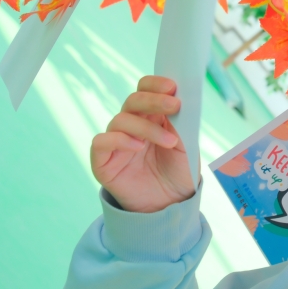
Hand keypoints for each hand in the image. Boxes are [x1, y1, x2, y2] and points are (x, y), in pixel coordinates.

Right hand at [90, 76, 194, 212]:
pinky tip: (138, 147)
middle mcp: (131, 125)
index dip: (155, 84)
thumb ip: (179, 120)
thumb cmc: (179, 171)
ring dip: (147, 128)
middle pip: (133, 100)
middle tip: (174, 105)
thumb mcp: (186, 142)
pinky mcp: (102, 161)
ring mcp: (115, 142)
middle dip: (154, 100)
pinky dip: (120, 140)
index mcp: (151, 115)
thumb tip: (177, 97)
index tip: (173, 86)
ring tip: (170, 142)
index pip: (145, 89)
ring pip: (121, 120)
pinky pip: (101, 141)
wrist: (171, 204)